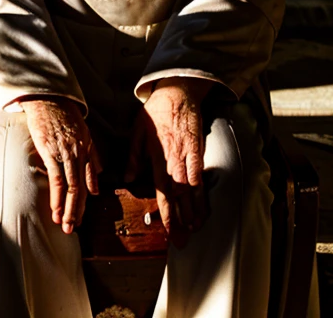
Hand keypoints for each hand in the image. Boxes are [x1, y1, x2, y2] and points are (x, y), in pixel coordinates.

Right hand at [21, 96, 101, 233]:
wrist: (48, 97)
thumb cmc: (63, 113)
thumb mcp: (84, 132)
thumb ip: (92, 156)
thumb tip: (98, 177)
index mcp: (88, 149)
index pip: (88, 181)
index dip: (84, 202)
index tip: (80, 217)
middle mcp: (80, 153)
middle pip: (80, 189)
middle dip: (77, 211)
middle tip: (72, 228)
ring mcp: (66, 153)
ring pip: (71, 188)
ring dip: (67, 210)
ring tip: (64, 226)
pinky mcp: (52, 151)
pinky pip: (57, 179)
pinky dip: (57, 197)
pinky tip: (55, 210)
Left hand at [127, 78, 209, 248]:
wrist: (176, 92)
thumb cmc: (154, 112)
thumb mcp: (137, 131)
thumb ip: (134, 156)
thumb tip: (129, 177)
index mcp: (156, 156)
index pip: (162, 190)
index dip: (166, 212)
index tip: (169, 231)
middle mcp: (173, 158)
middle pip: (178, 195)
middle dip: (181, 219)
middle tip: (182, 241)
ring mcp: (188, 154)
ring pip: (191, 188)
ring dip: (193, 210)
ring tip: (195, 229)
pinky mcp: (198, 149)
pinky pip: (201, 174)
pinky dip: (202, 192)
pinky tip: (203, 206)